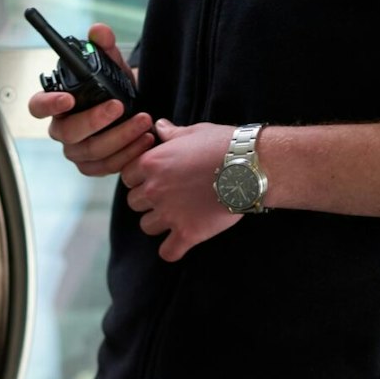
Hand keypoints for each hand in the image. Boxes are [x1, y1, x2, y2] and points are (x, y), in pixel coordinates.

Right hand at [26, 25, 154, 177]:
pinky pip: (106, 167)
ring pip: (90, 151)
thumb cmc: (115, 90)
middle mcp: (62, 129)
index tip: (67, 99)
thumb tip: (98, 31)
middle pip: (66, 133)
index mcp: (57, 104)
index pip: (38, 106)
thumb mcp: (113, 65)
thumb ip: (105, 47)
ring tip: (144, 121)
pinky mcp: (93, 167)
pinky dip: (128, 154)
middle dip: (93, 120)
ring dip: (119, 137)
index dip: (48, 105)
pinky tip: (145, 140)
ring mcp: (76, 151)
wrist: (135, 110)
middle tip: (118, 106)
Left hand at [121, 120, 238, 261]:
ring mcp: (169, 213)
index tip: (157, 179)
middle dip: (149, 201)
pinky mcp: (188, 233)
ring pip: (147, 226)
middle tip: (171, 197)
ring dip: (159, 223)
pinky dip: (173, 249)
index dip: (140, 179)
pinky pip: (167, 252)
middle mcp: (154, 189)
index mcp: (151, 164)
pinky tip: (182, 242)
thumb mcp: (194, 132)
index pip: (127, 178)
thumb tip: (158, 126)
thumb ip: (171, 133)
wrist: (251, 166)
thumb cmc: (224, 145)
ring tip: (179, 216)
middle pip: (134, 203)